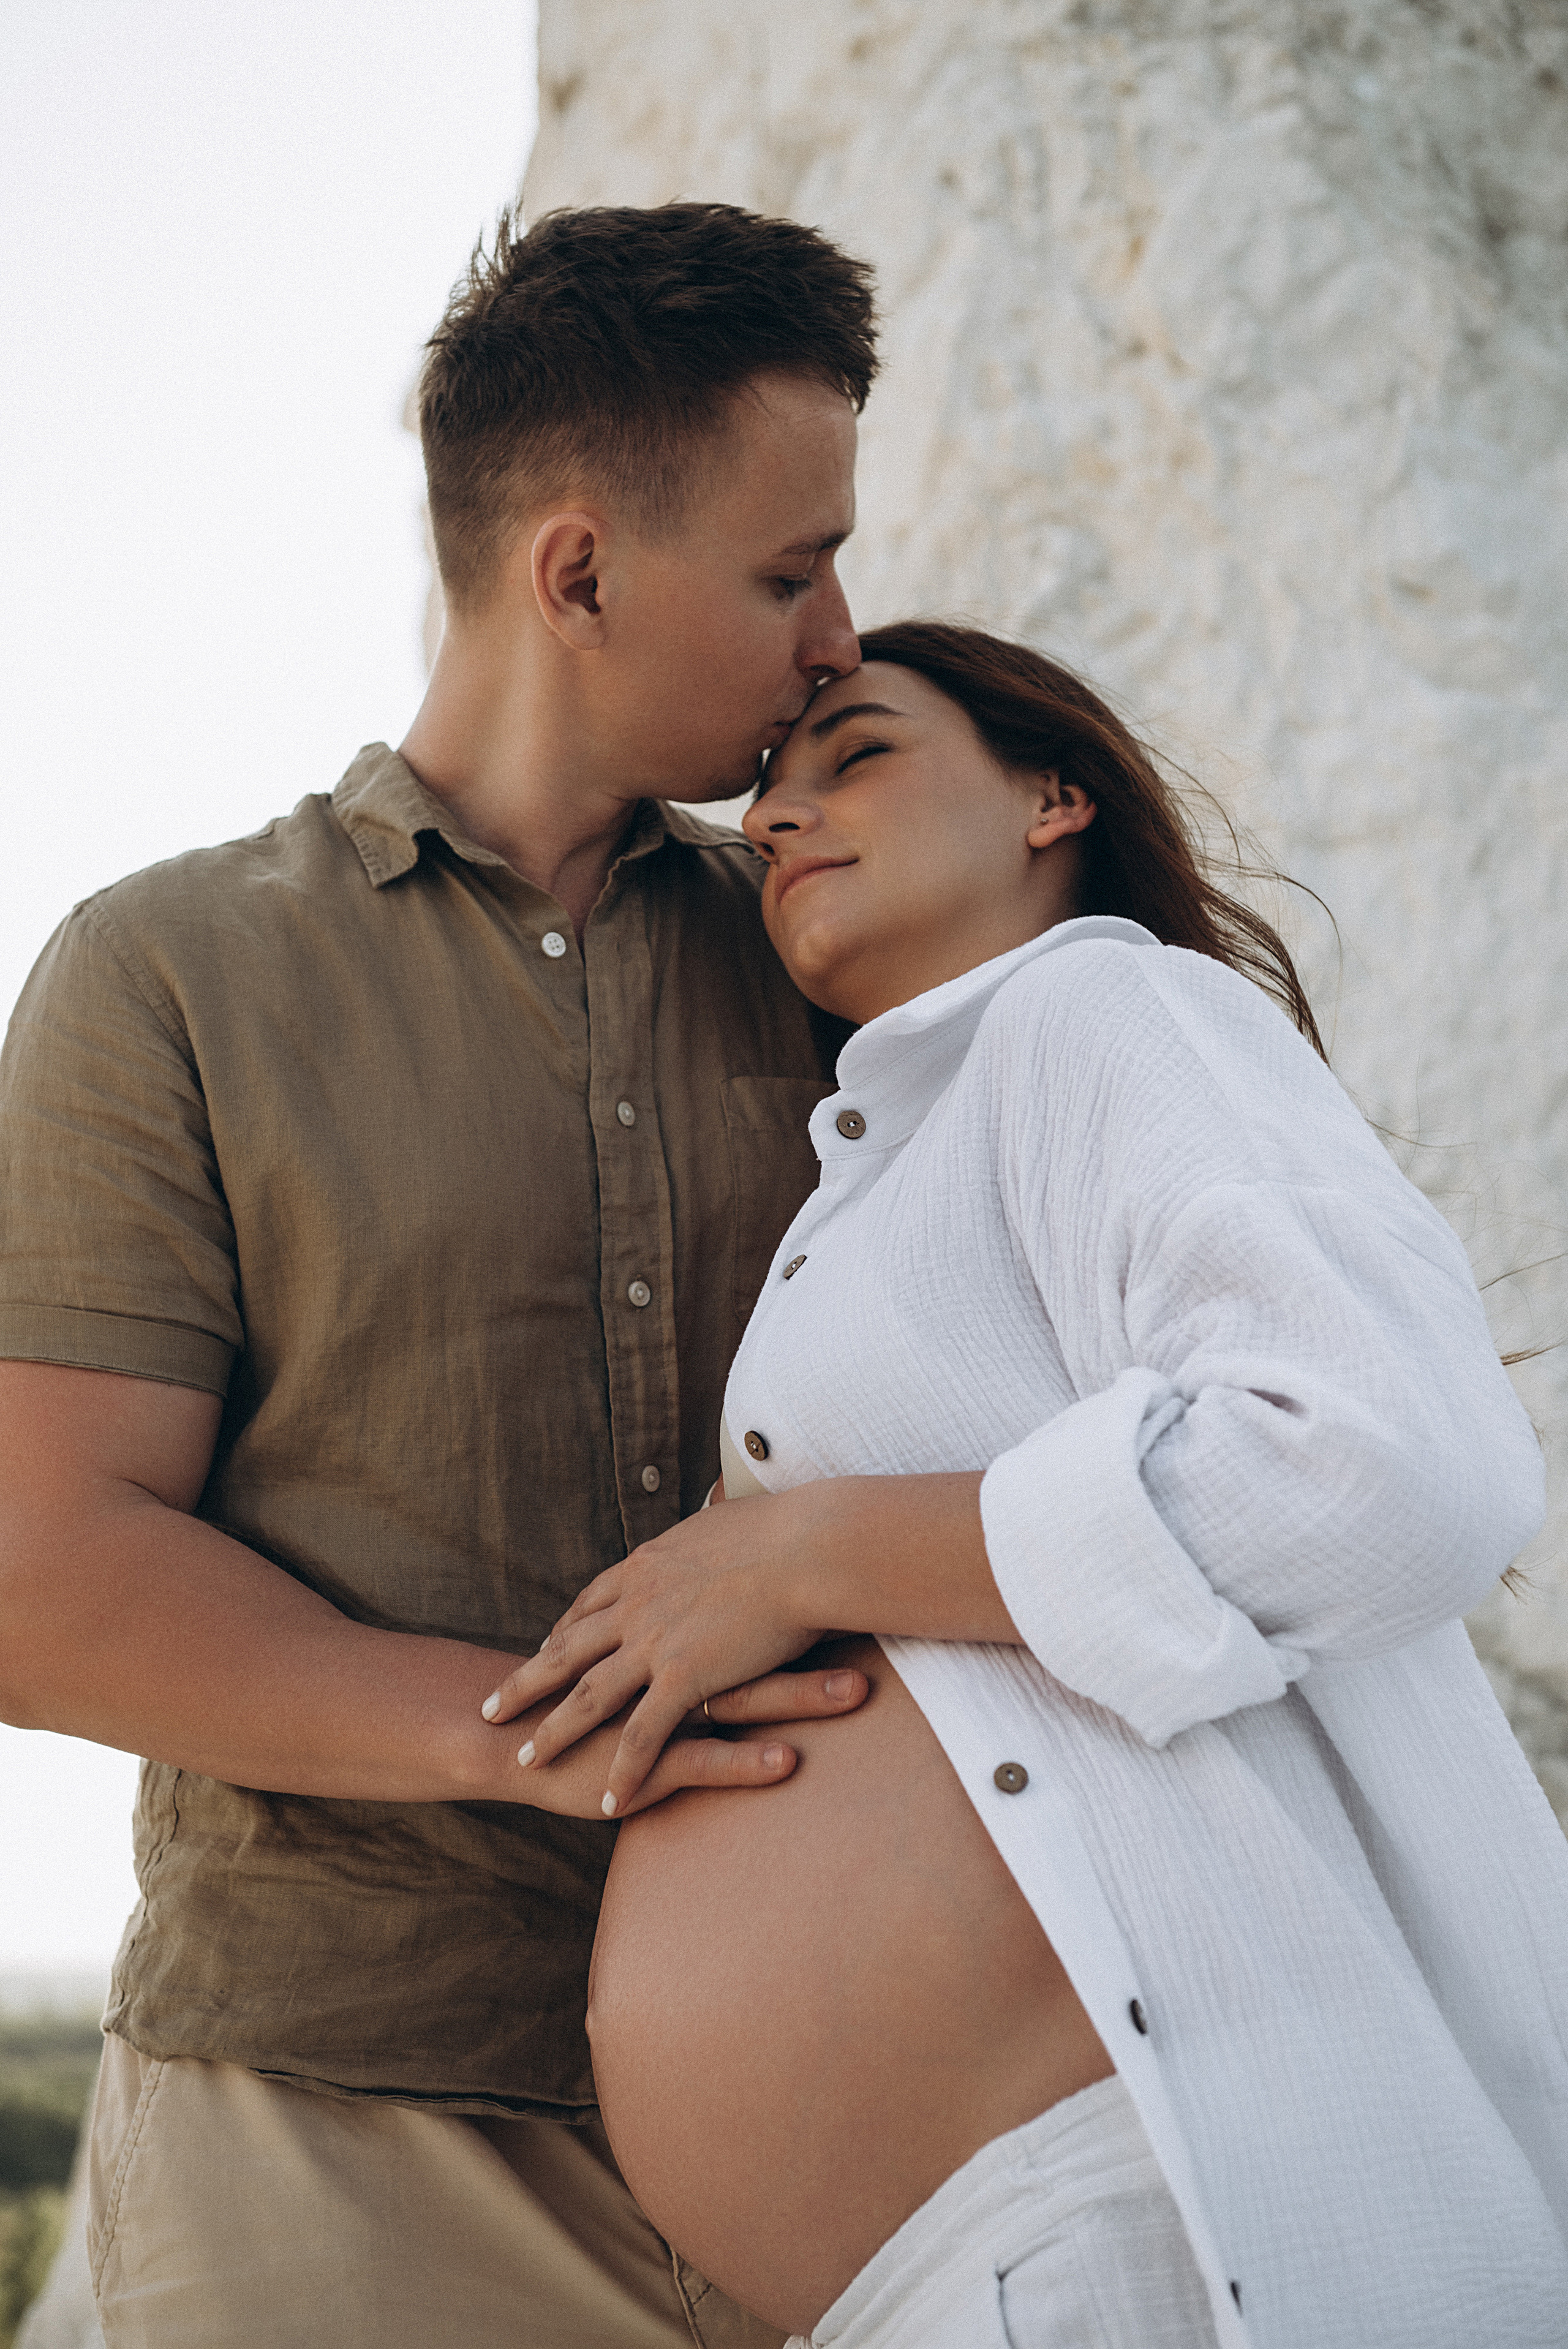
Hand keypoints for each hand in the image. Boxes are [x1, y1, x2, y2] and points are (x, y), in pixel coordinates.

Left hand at [481, 1493, 864, 1813]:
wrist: (807, 1547)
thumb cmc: (786, 1532)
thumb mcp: (727, 1524)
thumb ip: (708, 1539)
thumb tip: (716, 1528)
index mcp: (647, 1567)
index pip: (591, 1603)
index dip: (565, 1631)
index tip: (545, 1647)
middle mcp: (638, 1604)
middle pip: (567, 1649)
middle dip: (527, 1681)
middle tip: (492, 1706)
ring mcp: (655, 1642)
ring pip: (589, 1696)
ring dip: (554, 1732)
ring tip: (524, 1760)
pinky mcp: (685, 1677)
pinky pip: (644, 1734)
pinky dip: (623, 1770)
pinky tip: (608, 1800)